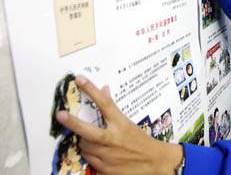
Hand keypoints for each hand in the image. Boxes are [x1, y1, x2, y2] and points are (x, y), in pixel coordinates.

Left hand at [56, 75, 182, 174]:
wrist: (154, 161)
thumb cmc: (141, 141)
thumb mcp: (128, 122)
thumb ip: (113, 109)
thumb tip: (104, 90)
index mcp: (121, 124)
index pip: (104, 103)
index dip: (91, 90)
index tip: (80, 79)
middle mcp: (113, 138)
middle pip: (88, 130)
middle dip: (72, 122)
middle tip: (60, 115)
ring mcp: (109, 155)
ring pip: (84, 145)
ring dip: (84, 141)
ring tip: (93, 140)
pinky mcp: (105, 168)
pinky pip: (88, 159)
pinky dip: (90, 153)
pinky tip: (97, 152)